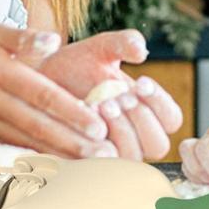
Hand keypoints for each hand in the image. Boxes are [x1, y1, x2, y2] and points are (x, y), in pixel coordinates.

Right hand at [0, 25, 112, 157]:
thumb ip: (24, 36)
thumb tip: (54, 41)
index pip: (41, 95)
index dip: (71, 112)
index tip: (98, 126)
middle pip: (36, 125)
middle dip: (72, 142)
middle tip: (104, 154)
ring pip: (25, 143)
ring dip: (59, 156)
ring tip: (91, 165)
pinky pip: (10, 150)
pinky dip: (36, 160)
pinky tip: (62, 169)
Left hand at [38, 30, 182, 160]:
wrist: (36, 81)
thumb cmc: (75, 66)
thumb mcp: (102, 48)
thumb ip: (124, 42)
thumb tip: (142, 50)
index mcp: (146, 111)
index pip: (172, 119)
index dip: (160, 103)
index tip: (141, 81)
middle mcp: (134, 138)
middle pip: (158, 145)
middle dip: (141, 118)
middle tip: (119, 96)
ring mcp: (112, 154)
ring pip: (132, 157)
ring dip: (120, 130)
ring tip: (100, 104)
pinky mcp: (86, 165)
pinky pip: (99, 166)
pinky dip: (95, 145)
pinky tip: (83, 119)